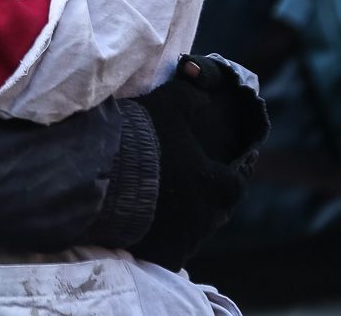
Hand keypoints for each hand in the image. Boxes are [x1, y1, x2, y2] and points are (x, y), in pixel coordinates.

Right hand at [131, 54, 267, 270]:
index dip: (237, 169)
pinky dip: (165, 239)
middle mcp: (206, 218)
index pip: (237, 180)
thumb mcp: (171, 104)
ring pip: (195, 231)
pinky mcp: (162, 257)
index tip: (233, 163)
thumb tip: (202, 84)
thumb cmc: (143, 140)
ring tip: (172, 205)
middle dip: (210, 196)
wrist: (103, 177)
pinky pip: (170, 251)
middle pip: (217, 210)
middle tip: (197, 184)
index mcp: (216, 184)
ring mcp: (185, 241)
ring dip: (189, 218)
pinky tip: (153, 228)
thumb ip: (192, 95)